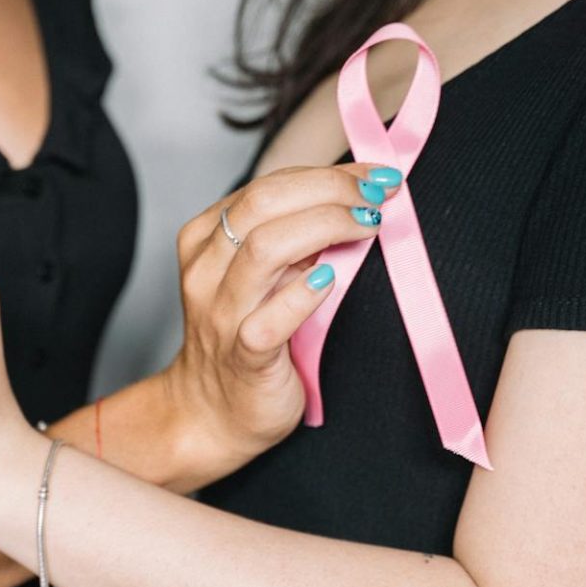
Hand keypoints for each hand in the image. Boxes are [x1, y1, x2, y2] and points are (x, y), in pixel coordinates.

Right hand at [160, 162, 401, 479]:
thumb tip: (357, 196)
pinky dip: (302, 295)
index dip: (327, 174)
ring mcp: (221, 314)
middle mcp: (207, 271)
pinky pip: (268, 321)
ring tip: (368, 225)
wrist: (214, 412)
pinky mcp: (243, 357)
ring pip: (264, 249)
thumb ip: (293, 237)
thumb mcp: (261, 276)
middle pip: (264, 203)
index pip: (268, 185)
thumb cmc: (246, 337)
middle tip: (378, 195)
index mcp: (207, 239)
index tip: (374, 174)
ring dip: (326, 227)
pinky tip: (332, 279)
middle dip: (330, 189)